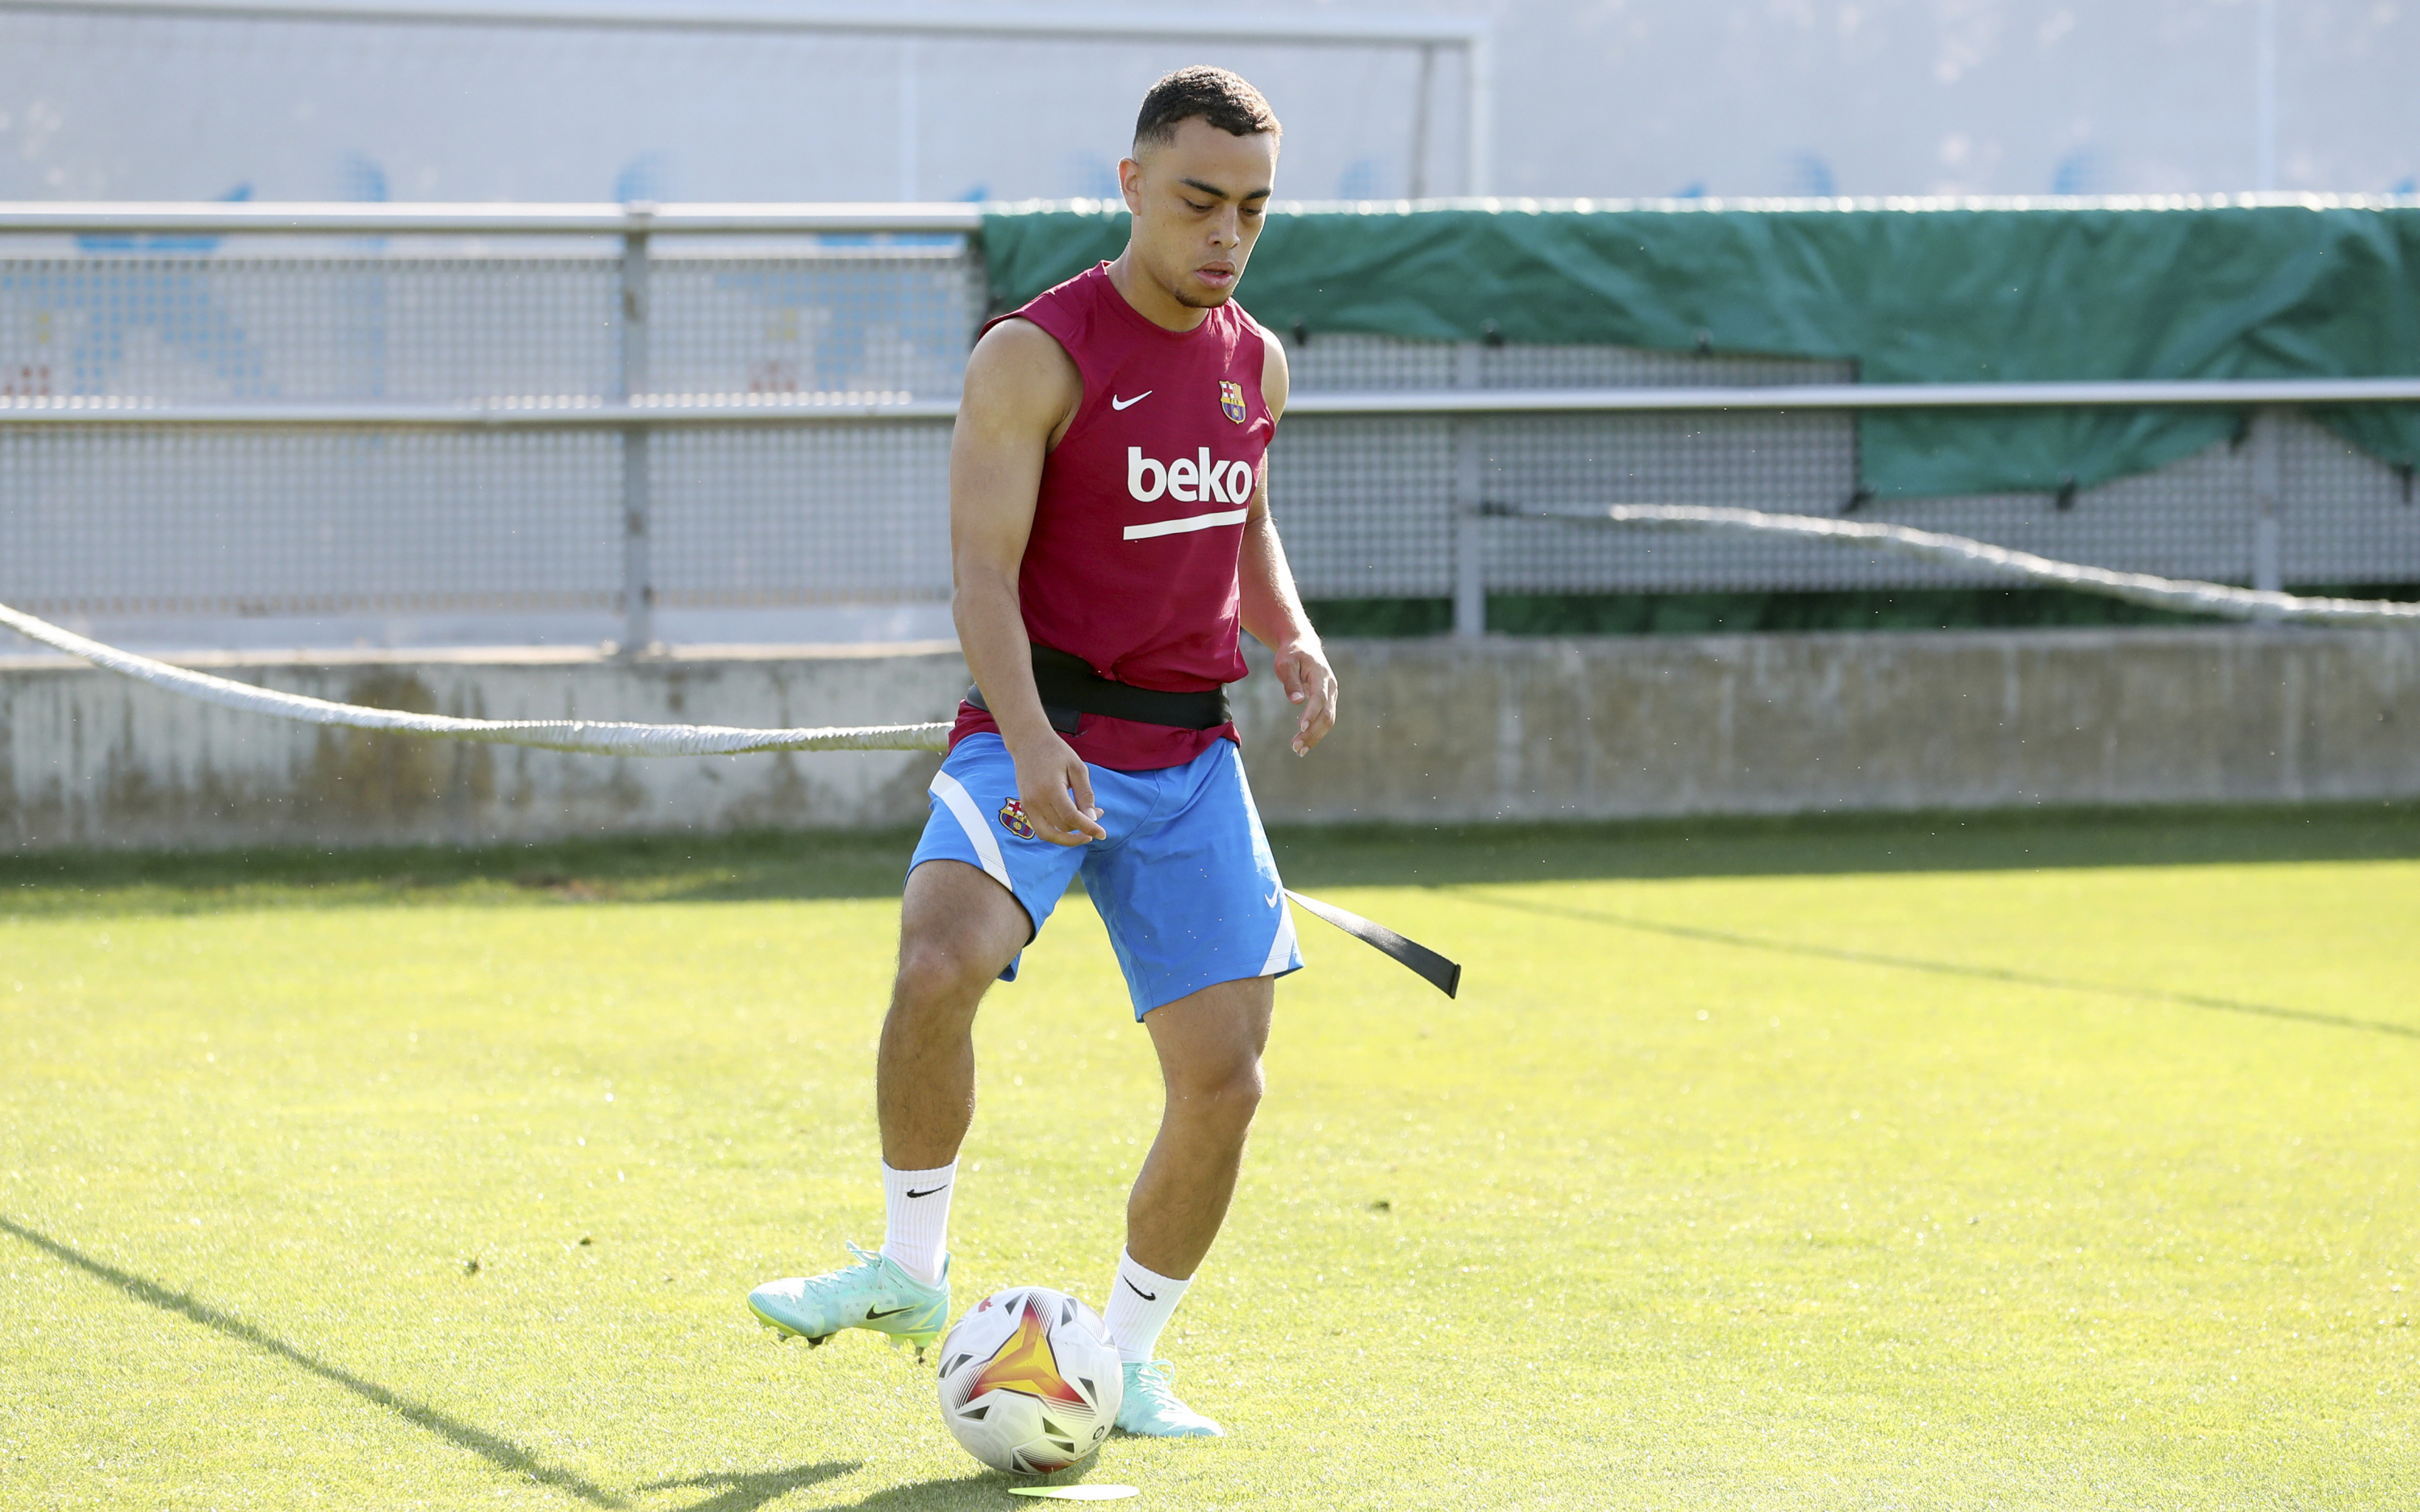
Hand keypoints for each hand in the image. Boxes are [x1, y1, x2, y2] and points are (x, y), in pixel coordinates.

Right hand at [1011, 733, 1107, 845]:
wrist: (1028, 743)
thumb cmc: (1056, 752)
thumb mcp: (1077, 768)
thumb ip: (1086, 794)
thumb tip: (1093, 819)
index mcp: (1050, 789)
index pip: (1071, 818)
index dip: (1089, 828)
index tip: (1102, 834)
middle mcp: (1035, 801)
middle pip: (1063, 827)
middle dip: (1083, 827)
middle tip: (1098, 814)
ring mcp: (1027, 806)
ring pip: (1049, 835)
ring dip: (1068, 838)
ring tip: (1084, 832)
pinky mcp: (1025, 807)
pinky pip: (1041, 829)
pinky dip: (1056, 832)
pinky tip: (1070, 823)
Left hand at [1271, 638, 1337, 755]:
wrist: (1304, 646)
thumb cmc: (1292, 654)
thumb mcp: (1286, 663)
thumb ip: (1291, 682)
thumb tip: (1297, 702)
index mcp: (1321, 675)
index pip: (1319, 697)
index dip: (1311, 713)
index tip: (1300, 727)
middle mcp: (1331, 687)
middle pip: (1326, 714)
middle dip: (1312, 732)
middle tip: (1295, 747)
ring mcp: (1331, 695)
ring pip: (1328, 720)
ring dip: (1314, 736)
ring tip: (1298, 750)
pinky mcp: (1327, 701)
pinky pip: (1325, 719)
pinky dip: (1316, 732)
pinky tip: (1304, 743)